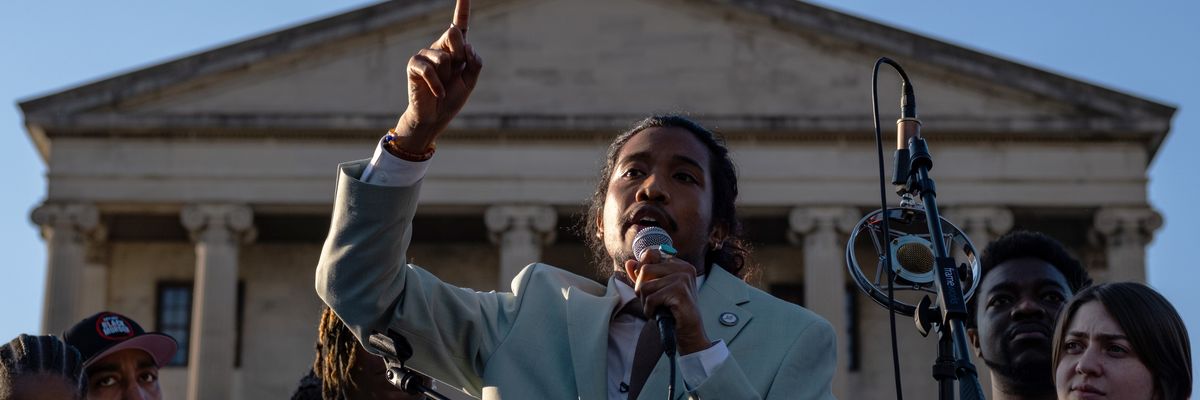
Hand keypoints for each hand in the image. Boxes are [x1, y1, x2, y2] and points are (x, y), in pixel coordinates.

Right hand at [392, 0, 482, 153]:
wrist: (435, 118)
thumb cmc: (452, 98)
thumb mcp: (470, 81)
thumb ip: (474, 62)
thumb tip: (467, 45)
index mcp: (456, 49)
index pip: (460, 24)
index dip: (463, 7)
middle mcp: (440, 47)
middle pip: (454, 35)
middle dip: (460, 55)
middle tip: (456, 72)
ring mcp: (426, 55)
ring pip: (445, 55)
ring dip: (448, 74)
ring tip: (443, 85)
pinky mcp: (414, 65)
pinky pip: (430, 68)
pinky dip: (438, 84)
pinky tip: (439, 93)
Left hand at [624, 252, 713, 354]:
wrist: (688, 330)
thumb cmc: (672, 310)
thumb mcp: (655, 289)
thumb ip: (643, 276)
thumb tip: (629, 263)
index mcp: (679, 264)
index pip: (650, 254)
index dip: (641, 271)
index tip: (647, 286)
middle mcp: (683, 268)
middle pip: (645, 269)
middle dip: (641, 289)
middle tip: (650, 301)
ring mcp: (683, 278)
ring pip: (646, 286)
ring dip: (645, 302)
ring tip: (656, 308)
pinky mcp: (680, 291)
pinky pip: (651, 298)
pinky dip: (649, 310)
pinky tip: (657, 314)